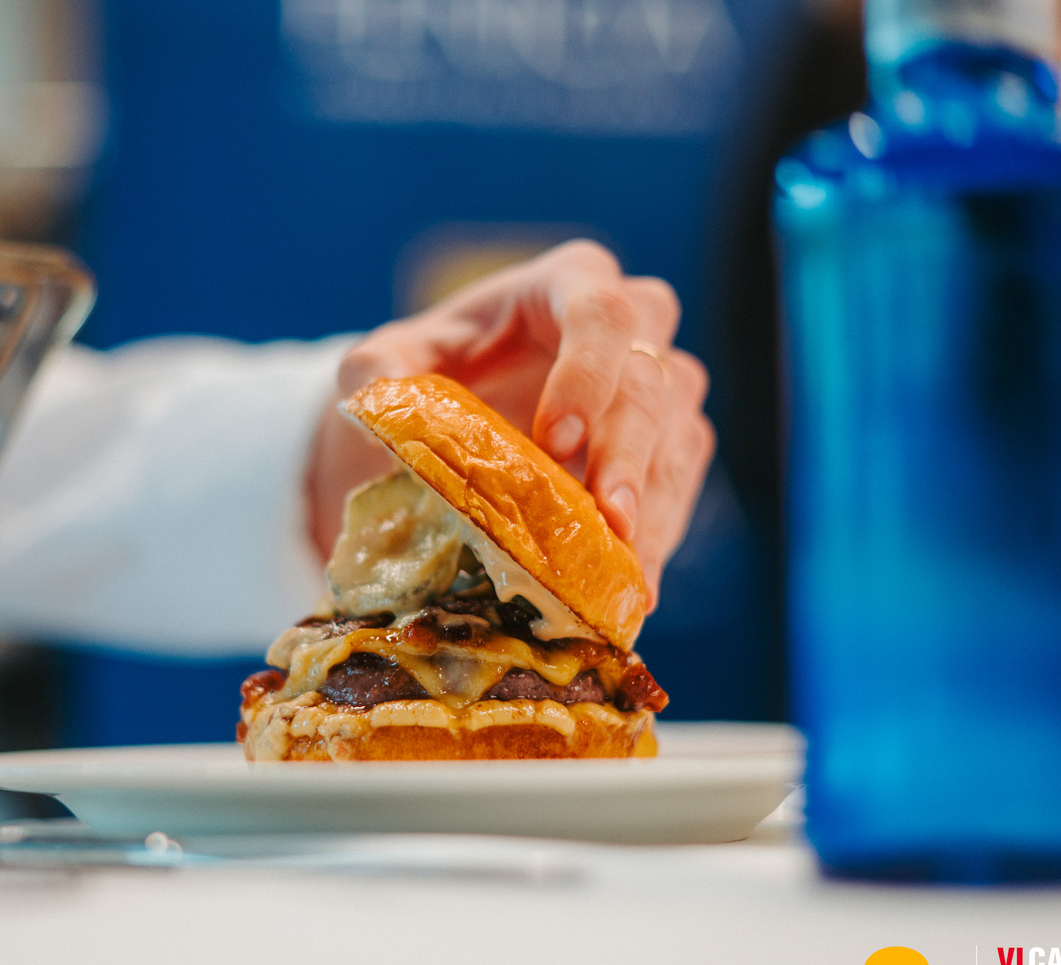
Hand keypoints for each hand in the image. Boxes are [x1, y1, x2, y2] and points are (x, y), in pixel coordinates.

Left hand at [308, 240, 714, 605]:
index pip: (601, 313)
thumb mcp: (386, 364)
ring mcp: (662, 383)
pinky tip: (631, 586)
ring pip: (680, 436)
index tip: (556, 440)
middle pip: (654, 380)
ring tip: (623, 575)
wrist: (453, 414)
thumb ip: (378, 374)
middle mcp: (634, 325)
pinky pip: (682, 484)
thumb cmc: (428, 371)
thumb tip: (379, 415)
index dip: (588, 374)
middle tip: (606, 521)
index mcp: (566, 283)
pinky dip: (659, 537)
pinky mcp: (672, 441)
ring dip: (653, 508)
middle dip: (630, 455)